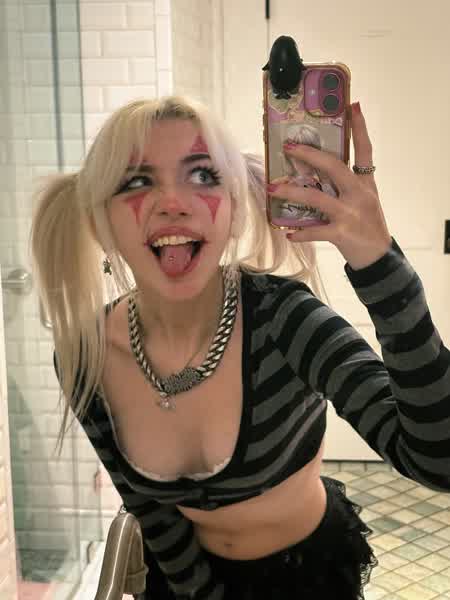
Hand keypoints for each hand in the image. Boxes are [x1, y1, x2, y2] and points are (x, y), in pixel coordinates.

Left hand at [267, 102, 391, 269]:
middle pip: (335, 167)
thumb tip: (316, 171)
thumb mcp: (364, 200)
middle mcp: (359, 194)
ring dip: (292, 192)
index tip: (352, 104)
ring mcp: (351, 214)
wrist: (378, 257)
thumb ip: (345, 185)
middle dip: (310, 155)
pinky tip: (289, 233)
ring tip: (272, 188)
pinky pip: (316, 230)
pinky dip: (301, 233)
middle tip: (288, 146)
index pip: (364, 150)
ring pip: (317, 198)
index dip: (359, 127)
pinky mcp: (342, 234)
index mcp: (365, 184)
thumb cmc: (366, 226)